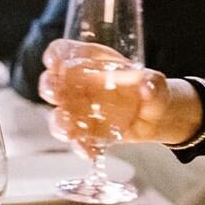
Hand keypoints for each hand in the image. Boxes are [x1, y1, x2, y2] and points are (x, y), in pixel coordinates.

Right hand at [39, 40, 174, 149]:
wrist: (156, 117)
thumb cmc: (151, 89)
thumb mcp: (156, 83)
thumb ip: (153, 82)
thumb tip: (147, 85)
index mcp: (92, 63)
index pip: (64, 52)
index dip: (55, 55)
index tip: (53, 61)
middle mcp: (79, 86)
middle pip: (52, 82)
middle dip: (48, 87)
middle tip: (54, 95)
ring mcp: (79, 110)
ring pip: (59, 115)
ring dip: (59, 123)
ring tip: (69, 132)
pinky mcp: (86, 132)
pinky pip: (77, 140)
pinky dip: (81, 147)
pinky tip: (91, 152)